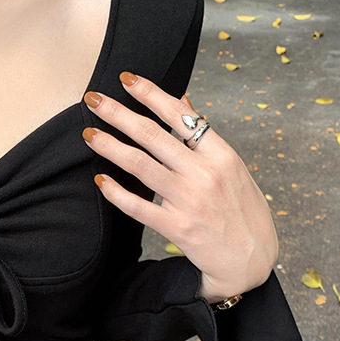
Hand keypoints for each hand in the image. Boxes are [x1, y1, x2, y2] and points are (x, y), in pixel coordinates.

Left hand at [82, 73, 278, 302]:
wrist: (251, 261)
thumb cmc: (243, 212)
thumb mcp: (233, 169)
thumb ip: (205, 139)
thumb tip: (184, 102)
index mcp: (221, 154)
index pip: (180, 115)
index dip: (150, 93)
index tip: (126, 79)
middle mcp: (204, 174)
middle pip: (152, 135)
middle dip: (118, 113)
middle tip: (93, 99)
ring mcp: (190, 201)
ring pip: (140, 165)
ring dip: (110, 146)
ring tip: (88, 134)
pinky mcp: (177, 228)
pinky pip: (138, 206)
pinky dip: (116, 193)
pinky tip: (100, 180)